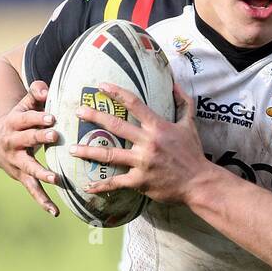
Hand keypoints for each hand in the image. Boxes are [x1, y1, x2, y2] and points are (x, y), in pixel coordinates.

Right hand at [0, 79, 60, 216]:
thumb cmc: (19, 120)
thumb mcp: (24, 105)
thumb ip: (35, 94)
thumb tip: (45, 88)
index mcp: (14, 123)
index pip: (25, 119)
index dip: (37, 117)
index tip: (51, 117)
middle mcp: (13, 142)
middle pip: (27, 139)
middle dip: (40, 138)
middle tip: (54, 136)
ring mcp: (17, 161)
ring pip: (29, 167)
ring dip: (42, 172)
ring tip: (55, 178)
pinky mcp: (22, 176)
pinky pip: (32, 189)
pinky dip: (43, 201)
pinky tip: (55, 211)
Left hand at [71, 82, 210, 205]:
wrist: (199, 183)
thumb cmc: (193, 154)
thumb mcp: (190, 125)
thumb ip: (183, 103)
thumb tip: (175, 84)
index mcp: (158, 127)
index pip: (134, 104)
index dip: (116, 92)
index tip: (101, 86)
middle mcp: (147, 143)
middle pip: (115, 126)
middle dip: (94, 116)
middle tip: (78, 111)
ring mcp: (142, 163)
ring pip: (109, 155)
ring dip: (88, 151)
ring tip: (72, 149)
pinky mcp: (140, 181)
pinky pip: (116, 183)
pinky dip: (101, 185)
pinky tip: (87, 186)